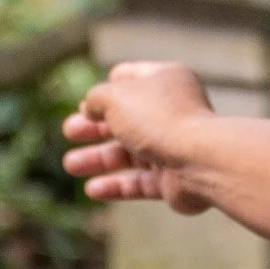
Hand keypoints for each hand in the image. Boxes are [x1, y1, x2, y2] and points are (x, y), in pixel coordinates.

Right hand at [62, 62, 216, 215]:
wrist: (199, 160)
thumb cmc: (158, 120)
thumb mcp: (115, 97)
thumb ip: (96, 99)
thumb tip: (89, 109)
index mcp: (164, 81)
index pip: (130, 79)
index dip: (106, 90)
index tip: (85, 104)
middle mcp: (171, 112)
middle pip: (125, 119)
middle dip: (94, 127)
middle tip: (70, 132)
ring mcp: (173, 147)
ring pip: (129, 153)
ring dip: (97, 159)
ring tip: (71, 164)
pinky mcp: (173, 180)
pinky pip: (139, 182)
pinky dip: (115, 185)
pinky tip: (92, 189)